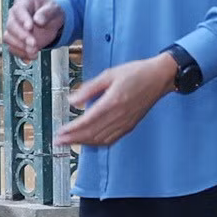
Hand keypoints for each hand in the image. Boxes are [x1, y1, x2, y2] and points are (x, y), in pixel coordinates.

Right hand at [4, 0, 63, 61]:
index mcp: (23, 3)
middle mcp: (15, 15)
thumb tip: (38, 20)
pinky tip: (32, 56)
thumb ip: (47, 13)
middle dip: (22, 36)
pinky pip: (12, 48)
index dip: (23, 19)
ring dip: (20, 47)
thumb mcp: (54, 8)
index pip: (19, 10)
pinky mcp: (15, 41)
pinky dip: (21, 54)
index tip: (30, 27)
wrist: (52, 22)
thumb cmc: (51, 11)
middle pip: (11, 26)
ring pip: (8, 38)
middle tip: (34, 43)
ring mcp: (13, 29)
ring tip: (34, 52)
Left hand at [55, 54, 176, 148]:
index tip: (59, 132)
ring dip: (83, 143)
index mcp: (113, 102)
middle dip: (72, 139)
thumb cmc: (135, 72)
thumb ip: (89, 88)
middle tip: (57, 141)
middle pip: (92, 133)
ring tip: (69, 142)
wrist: (159, 77)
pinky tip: (88, 141)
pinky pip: (111, 139)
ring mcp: (126, 123)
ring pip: (101, 139)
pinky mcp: (130, 126)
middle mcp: (119, 116)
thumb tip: (72, 100)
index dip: (71, 129)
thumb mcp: (109, 74)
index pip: (87, 121)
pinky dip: (97, 143)